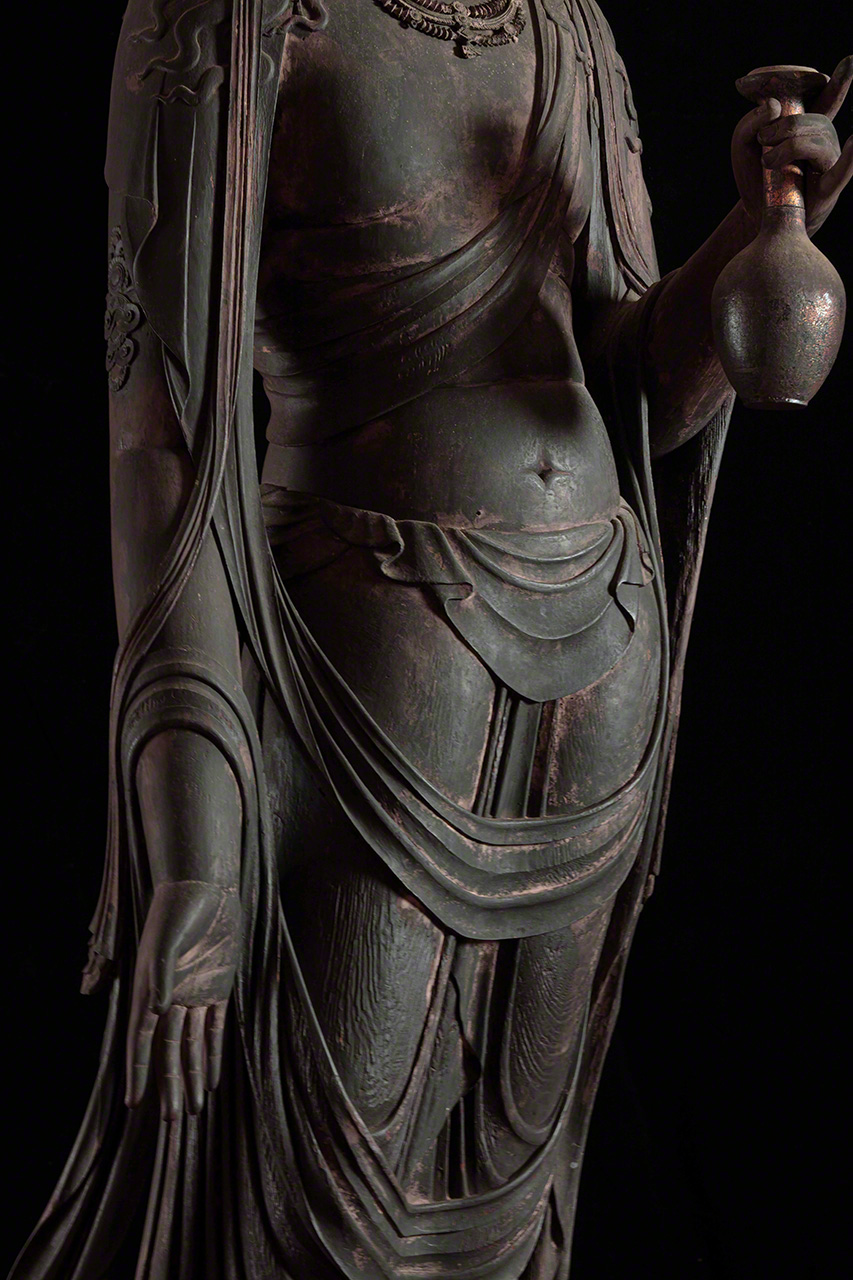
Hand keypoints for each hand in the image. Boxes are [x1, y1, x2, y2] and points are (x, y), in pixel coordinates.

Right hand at [126, 880, 240, 1119]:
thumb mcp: (165, 940)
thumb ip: (161, 974)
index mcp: (148, 990)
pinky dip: (211, 1055)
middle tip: (171, 1121)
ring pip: (190, 1047)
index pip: (141, 1041)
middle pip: (168, 1052)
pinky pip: (214, 1030)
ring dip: (191, 1077)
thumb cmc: (178, 910)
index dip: (138, 1072)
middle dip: (169, 1086)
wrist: (206, 887)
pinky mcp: (218, 988)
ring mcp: (195, 994)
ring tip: (192, 1110)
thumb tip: (159, 1009)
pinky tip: (210, 1079)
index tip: (134, 1104)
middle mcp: (170, 998)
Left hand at [732, 56, 852, 235]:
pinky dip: (850, 157)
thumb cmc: (756, 173)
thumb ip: (750, 121)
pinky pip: (842, 170)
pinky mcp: (828, 186)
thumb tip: (774, 105)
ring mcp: (830, 158)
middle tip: (763, 139)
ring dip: (787, 146)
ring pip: (819, 136)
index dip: (811, 77)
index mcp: (808, 119)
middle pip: (814, 116)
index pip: (822, 88)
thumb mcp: (743, 143)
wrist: (756, 213)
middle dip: (784, 126)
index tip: (807, 74)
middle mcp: (825, 135)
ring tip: (768, 161)